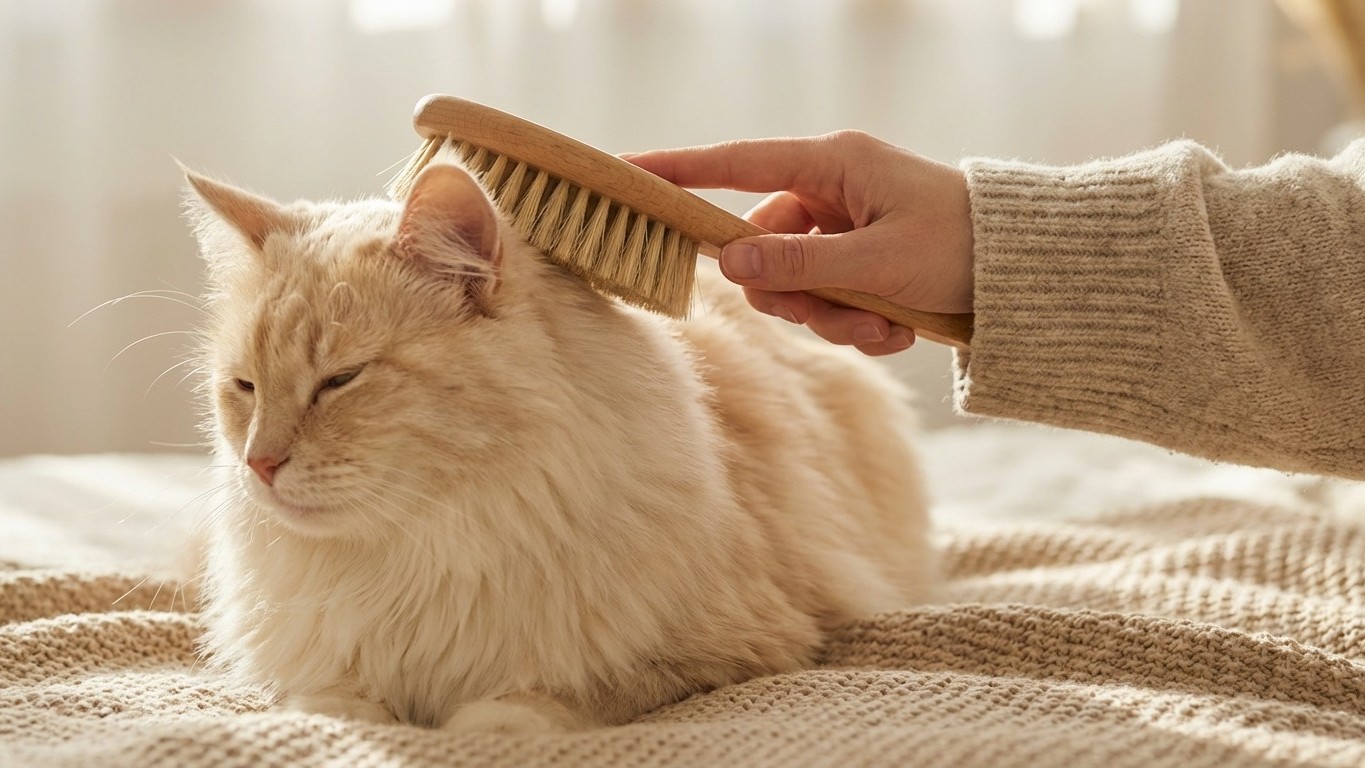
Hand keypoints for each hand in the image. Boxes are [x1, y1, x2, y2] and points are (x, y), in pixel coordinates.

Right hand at [625, 131, 973, 354]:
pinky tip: (899, 330)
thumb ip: (800, 264)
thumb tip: (726, 262)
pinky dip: (857, 325)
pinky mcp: (859, 262)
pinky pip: (828, 300)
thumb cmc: (962, 247)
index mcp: (833, 164)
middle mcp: (830, 191)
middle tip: (834, 313)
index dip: (676, 171)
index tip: (625, 175)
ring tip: (886, 326)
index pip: (733, 163)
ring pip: (796, 284)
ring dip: (834, 318)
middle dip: (795, 293)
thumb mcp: (879, 262)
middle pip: (763, 247)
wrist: (1028, 272)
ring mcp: (844, 228)